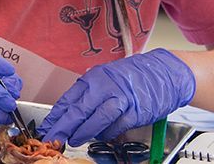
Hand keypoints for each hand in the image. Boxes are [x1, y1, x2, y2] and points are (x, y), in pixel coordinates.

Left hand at [38, 49, 194, 145]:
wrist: (165, 73)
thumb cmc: (135, 75)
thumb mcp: (107, 75)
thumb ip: (90, 89)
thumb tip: (71, 105)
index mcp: (94, 77)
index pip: (69, 99)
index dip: (56, 116)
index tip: (47, 127)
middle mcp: (105, 87)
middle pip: (78, 111)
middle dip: (63, 128)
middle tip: (53, 138)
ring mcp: (120, 100)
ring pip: (95, 120)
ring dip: (82, 133)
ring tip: (73, 140)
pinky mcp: (134, 112)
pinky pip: (114, 127)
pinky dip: (105, 133)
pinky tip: (98, 135)